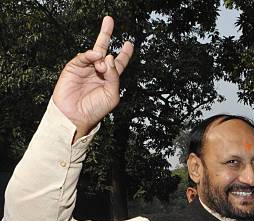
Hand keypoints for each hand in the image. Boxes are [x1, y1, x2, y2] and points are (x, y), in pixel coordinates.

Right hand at [52, 16, 133, 140]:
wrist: (75, 116)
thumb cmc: (96, 109)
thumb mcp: (112, 94)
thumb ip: (114, 76)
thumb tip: (109, 57)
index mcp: (110, 79)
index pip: (119, 63)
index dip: (125, 53)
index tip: (129, 43)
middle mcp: (98, 71)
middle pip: (104, 49)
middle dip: (106, 34)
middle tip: (109, 20)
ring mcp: (85, 69)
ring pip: (94, 52)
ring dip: (101, 55)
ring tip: (102, 66)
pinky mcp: (73, 68)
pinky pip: (83, 57)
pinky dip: (90, 55)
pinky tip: (96, 57)